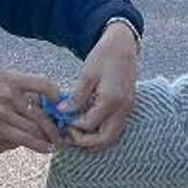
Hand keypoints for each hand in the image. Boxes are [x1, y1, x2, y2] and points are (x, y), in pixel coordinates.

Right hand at [0, 71, 63, 153]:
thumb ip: (10, 85)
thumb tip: (29, 93)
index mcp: (8, 77)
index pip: (42, 82)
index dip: (56, 94)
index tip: (60, 104)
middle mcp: (9, 92)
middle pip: (42, 110)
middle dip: (55, 123)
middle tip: (62, 130)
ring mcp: (4, 110)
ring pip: (35, 126)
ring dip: (49, 136)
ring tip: (56, 141)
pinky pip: (24, 138)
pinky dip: (38, 145)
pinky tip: (46, 148)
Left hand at [63, 20, 138, 149]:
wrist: (123, 45)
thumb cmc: (104, 56)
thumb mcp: (86, 74)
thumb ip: (76, 96)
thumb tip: (61, 113)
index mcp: (111, 100)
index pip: (89, 125)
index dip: (72, 126)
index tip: (60, 120)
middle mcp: (122, 109)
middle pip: (103, 140)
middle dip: (83, 142)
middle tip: (66, 134)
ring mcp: (127, 110)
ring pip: (110, 138)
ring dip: (92, 140)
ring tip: (74, 133)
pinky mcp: (127, 109)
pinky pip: (114, 129)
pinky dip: (99, 133)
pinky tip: (85, 125)